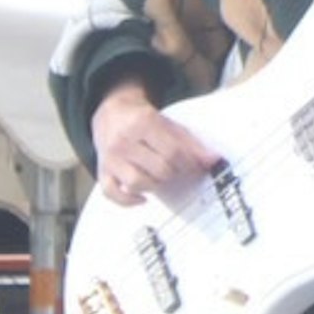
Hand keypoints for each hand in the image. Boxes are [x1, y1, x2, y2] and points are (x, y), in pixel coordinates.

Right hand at [92, 81, 217, 206]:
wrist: (111, 113)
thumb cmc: (143, 120)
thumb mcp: (169, 124)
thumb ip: (191, 143)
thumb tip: (212, 160)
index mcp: (143, 123)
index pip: (173, 151)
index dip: (190, 163)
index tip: (197, 167)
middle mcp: (123, 141)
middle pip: (158, 169)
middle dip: (175, 173)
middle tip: (179, 170)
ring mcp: (110, 158)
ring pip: (137, 183)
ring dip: (155, 185)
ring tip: (161, 178)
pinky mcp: (102, 172)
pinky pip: (112, 193)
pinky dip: (128, 200)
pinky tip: (143, 197)